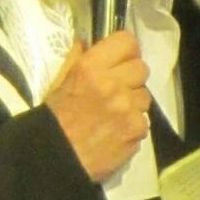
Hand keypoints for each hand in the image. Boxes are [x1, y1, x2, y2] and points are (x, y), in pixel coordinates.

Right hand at [44, 31, 150, 182]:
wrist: (57, 158)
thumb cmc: (55, 118)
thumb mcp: (61, 81)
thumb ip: (78, 58)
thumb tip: (88, 41)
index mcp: (91, 67)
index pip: (127, 42)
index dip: (126, 50)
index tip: (121, 59)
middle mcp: (113, 83)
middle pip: (141, 68)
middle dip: (131, 77)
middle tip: (117, 88)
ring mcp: (127, 108)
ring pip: (145, 95)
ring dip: (133, 102)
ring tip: (114, 114)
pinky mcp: (137, 130)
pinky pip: (144, 120)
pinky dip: (133, 125)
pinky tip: (116, 132)